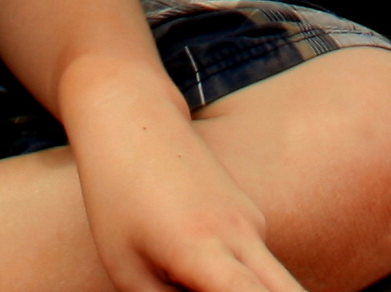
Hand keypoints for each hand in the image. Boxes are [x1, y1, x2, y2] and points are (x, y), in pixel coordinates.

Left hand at [78, 120, 305, 291]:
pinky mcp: (251, 216)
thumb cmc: (117, 197)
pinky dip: (244, 281)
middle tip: (215, 286)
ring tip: (179, 261)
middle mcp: (243, 234)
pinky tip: (189, 260)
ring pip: (274, 283)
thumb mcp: (127, 269)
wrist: (132, 117)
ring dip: (251, 291)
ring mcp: (253, 221)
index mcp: (204, 251)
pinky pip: (259, 264)